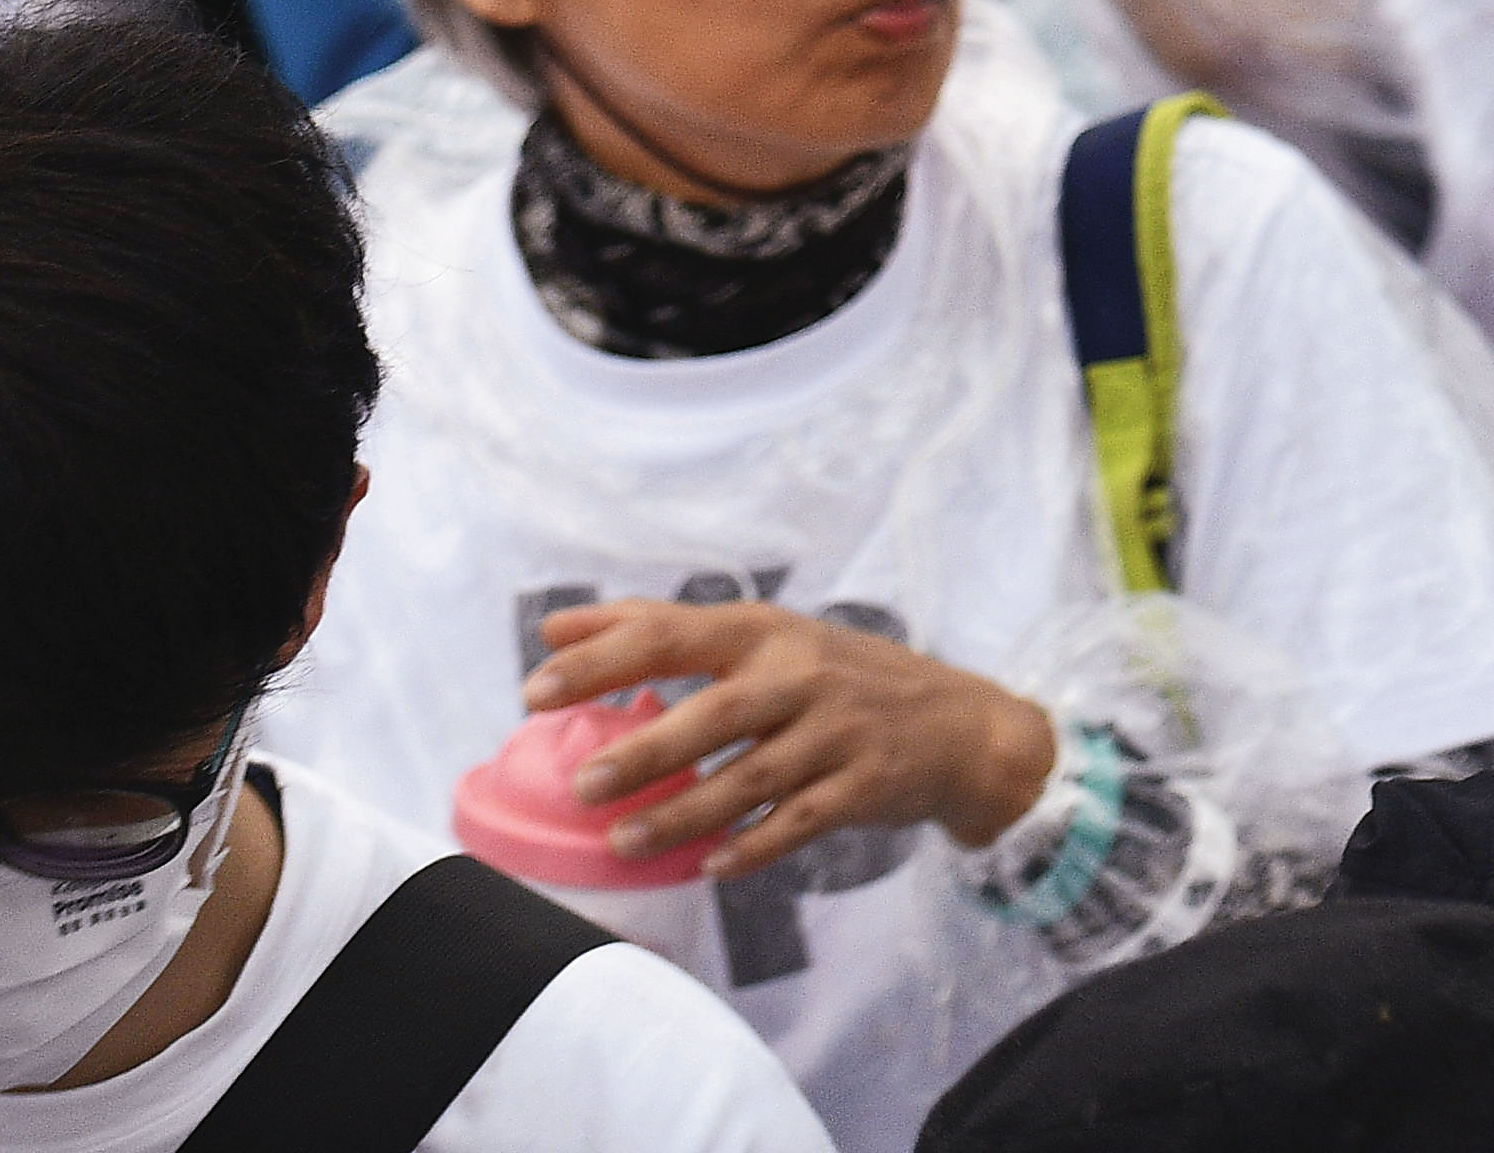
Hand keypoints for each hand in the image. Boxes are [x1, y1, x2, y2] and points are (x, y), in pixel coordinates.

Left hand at [523, 592, 1061, 876]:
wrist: (958, 724)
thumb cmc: (836, 678)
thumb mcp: (763, 638)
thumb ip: (660, 630)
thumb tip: (553, 626)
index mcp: (765, 632)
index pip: (672, 634)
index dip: (602, 660)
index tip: (535, 691)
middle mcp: (802, 674)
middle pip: (716, 712)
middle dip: (647, 749)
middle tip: (582, 783)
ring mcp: (838, 731)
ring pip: (751, 777)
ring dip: (684, 813)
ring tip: (623, 842)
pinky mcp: (865, 784)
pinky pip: (800, 820)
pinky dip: (754, 845)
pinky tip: (712, 866)